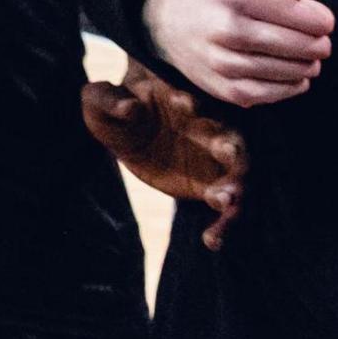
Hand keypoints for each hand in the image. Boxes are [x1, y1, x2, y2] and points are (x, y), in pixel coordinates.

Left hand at [83, 57, 248, 249]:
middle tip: (227, 151)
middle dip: (230, 144)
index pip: (194, 98)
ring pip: (238, 173)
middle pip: (229, 134)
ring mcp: (214, 158)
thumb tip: (128, 106)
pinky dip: (223, 224)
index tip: (183, 103)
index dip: (191, 100)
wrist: (129, 130)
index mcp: (181, 99)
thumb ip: (109, 100)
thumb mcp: (100, 101)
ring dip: (235, 186)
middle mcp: (207, 127)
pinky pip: (226, 207)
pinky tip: (212, 240)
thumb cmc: (115, 108)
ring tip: (225, 201)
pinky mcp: (212, 186)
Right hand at [144, 0, 333, 107]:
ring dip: (308, 65)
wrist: (168, 23)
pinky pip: (274, 94)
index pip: (303, 15)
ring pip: (291, 71)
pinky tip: (294, 75)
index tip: (322, 20)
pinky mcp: (225, 89)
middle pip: (301, 45)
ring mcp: (224, 62)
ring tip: (306, 56)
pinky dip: (293, 86)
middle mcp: (226, 29)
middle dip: (319, 44)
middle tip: (318, 40)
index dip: (322, 20)